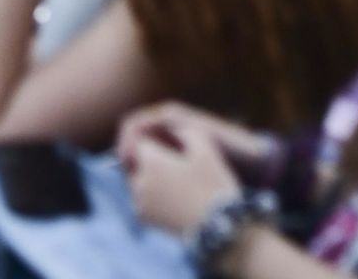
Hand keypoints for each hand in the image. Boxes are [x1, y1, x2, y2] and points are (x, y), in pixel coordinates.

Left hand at [119, 113, 242, 237]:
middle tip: (172, 164)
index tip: (169, 146)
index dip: (154, 140)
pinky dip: (151, 194)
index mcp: (150, 161)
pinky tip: (172, 196)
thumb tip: (173, 128)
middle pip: (137, 160)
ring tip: (174, 181)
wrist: (220, 230)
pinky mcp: (145, 219)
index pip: (141, 141)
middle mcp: (139, 181)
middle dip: (149, 159)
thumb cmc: (213, 187)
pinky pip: (141, 199)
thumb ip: (185, 131)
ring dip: (149, 176)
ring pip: (137, 180)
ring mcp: (140, 202)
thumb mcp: (205, 150)